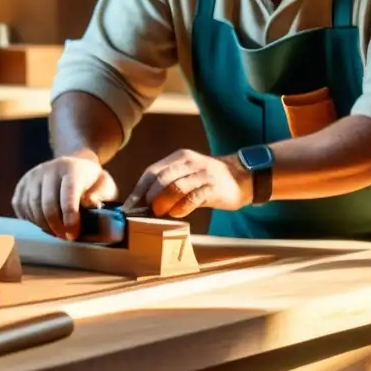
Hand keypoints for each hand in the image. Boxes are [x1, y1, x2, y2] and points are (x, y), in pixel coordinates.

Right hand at [11, 154, 117, 239]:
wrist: (75, 165)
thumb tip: (91, 203)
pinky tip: (42, 223)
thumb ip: (101, 195)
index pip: (68, 195)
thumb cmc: (92, 181)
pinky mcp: (23, 182)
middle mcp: (49, 169)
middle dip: (55, 226)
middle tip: (65, 238)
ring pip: (31, 206)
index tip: (74, 234)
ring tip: (55, 232)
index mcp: (72, 169)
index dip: (70, 218)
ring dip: (42, 225)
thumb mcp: (105, 185)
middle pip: (47, 203)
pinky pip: (20, 205)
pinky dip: (29, 219)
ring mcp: (34, 175)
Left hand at [123, 149, 251, 218]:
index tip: (129, 205)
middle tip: (143, 211)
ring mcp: (202, 174)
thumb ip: (168, 184)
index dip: (139, 189)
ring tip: (157, 213)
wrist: (241, 176)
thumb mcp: (187, 174)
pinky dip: (182, 207)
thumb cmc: (207, 180)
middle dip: (149, 196)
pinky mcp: (213, 187)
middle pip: (161, 178)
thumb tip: (143, 203)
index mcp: (180, 157)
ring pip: (176, 186)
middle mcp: (190, 162)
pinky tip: (176, 213)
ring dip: (163, 202)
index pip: (152, 171)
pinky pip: (193, 197)